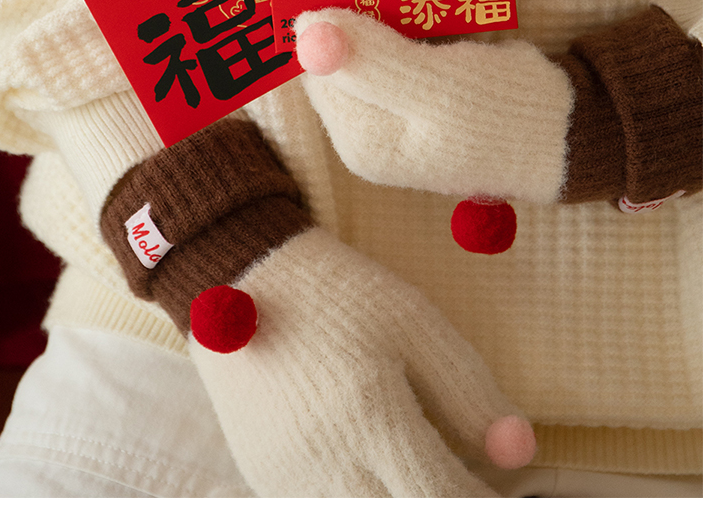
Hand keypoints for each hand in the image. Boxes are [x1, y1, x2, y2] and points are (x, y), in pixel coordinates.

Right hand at [189, 227, 535, 496]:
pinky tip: (379, 472)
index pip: (446, 500)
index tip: (503, 489)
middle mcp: (329, 462)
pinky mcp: (267, 481)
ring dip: (398, 503)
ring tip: (422, 474)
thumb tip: (519, 454)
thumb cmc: (336, 290)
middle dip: (441, 503)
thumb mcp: (414, 320)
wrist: (237, 276)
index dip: (484, 503)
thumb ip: (470, 390)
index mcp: (371, 415)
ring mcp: (291, 479)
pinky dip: (360, 498)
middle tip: (465, 484)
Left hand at [296, 8, 572, 203]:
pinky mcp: (420, 88)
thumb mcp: (435, 89)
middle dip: (353, 12)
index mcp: (362, 140)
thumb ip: (371, 63)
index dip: (326, 22)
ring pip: (370, 44)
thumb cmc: (501, 115)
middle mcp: (371, 127)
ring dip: (378, 7)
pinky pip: (398, 45)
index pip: (317, 70)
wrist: (562, 128)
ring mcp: (396, 109)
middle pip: (341, 56)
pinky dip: (406, 17)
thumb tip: (307, 30)